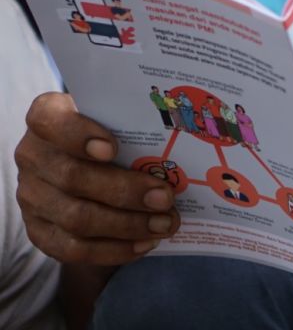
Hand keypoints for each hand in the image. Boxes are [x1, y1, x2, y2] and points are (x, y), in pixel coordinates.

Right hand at [14, 93, 180, 265]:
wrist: (85, 166)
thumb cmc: (112, 133)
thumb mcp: (118, 119)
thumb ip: (134, 124)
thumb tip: (186, 140)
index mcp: (47, 117)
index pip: (49, 120)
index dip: (78, 135)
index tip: (114, 148)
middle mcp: (32, 156)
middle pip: (72, 177)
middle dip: (125, 191)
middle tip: (166, 198)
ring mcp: (31, 196)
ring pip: (76, 217)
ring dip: (127, 225)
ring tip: (165, 224)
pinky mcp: (39, 231)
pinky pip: (72, 249)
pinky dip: (113, 249)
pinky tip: (144, 244)